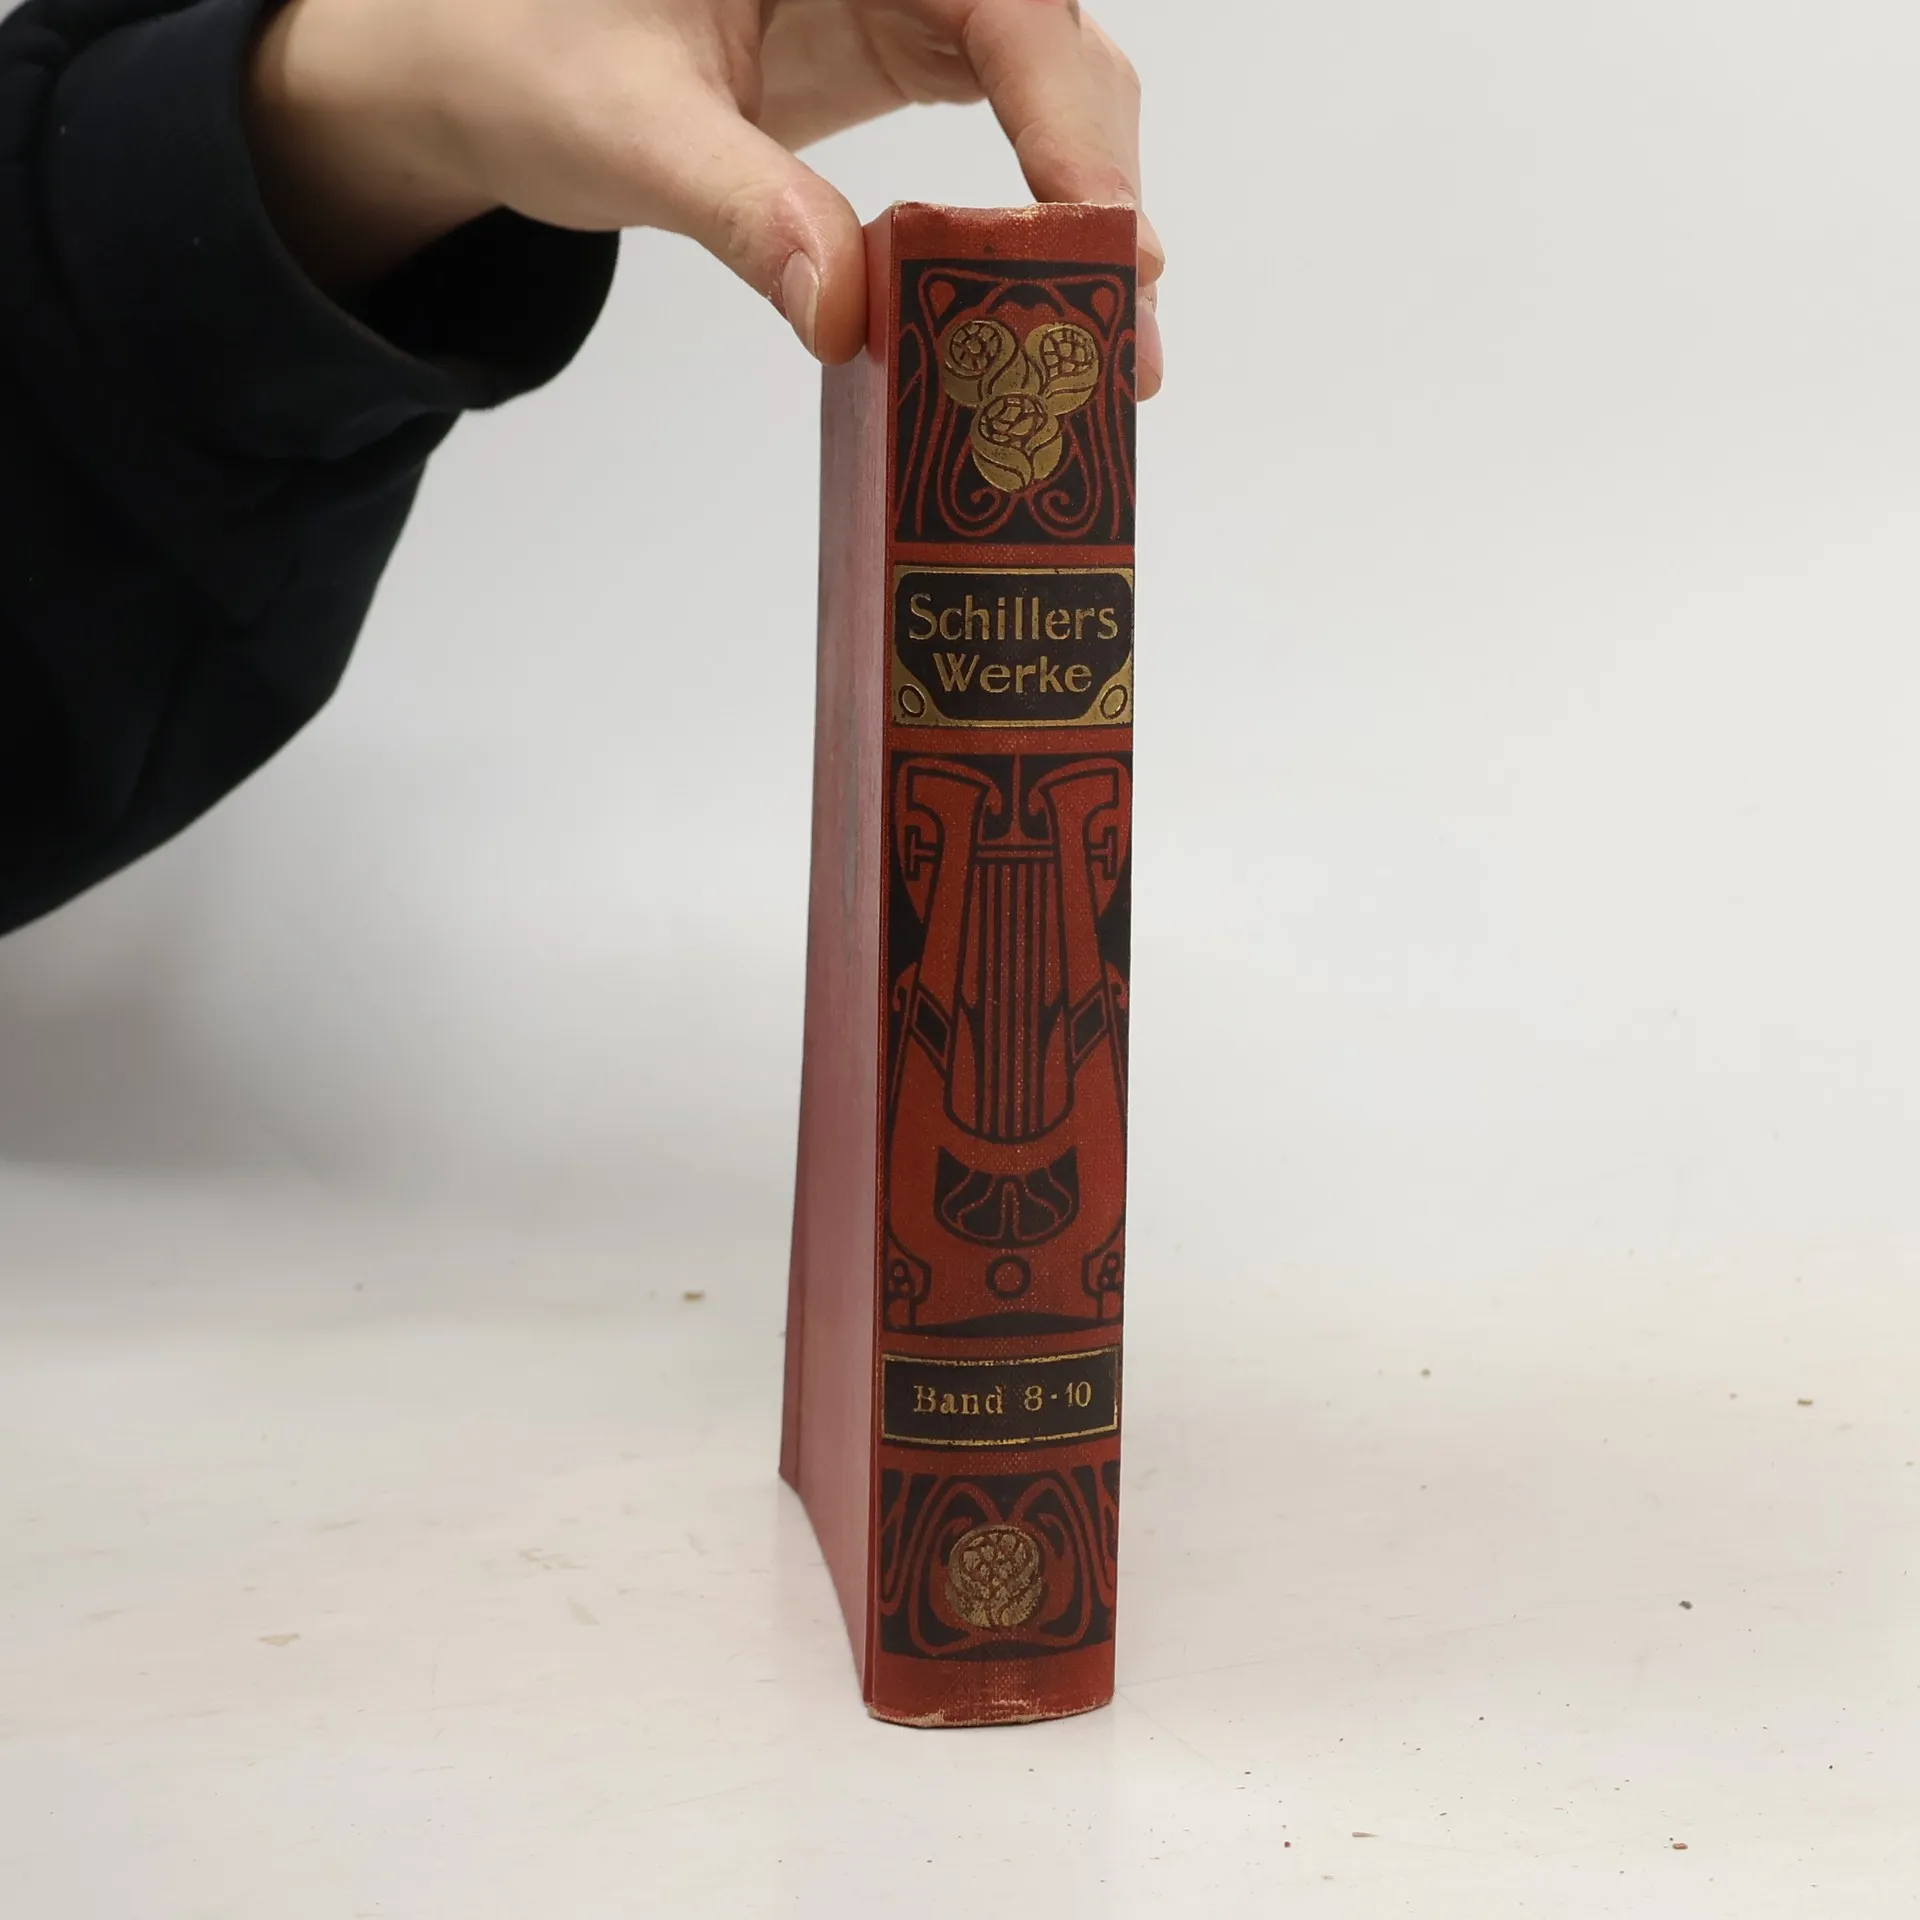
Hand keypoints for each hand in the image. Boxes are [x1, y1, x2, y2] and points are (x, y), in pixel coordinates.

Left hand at [246, 0, 1163, 392]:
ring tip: (1114, 339)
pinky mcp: (902, 51)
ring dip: (1087, 206)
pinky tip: (1051, 290)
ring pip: (1052, 82)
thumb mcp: (625, 130)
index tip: (1099, 237)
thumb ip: (741, 210)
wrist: (476, 58)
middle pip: (1056, 43)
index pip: (1006, 0)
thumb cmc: (522, 51)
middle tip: (1126, 330)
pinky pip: (1007, 116)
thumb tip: (847, 316)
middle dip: (1099, 182)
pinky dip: (1039, 209)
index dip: (1069, 116)